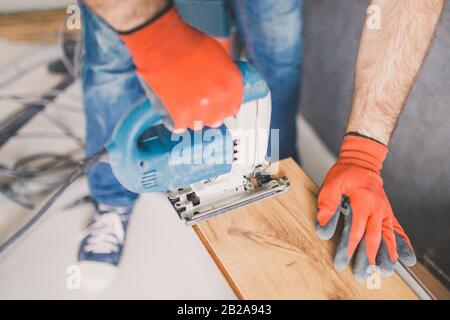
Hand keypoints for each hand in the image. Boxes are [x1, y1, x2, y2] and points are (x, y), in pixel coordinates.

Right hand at [121, 6, 242, 130]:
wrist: (163, 43)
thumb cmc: (186, 42)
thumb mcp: (217, 53)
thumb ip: (223, 73)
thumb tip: (222, 83)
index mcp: (232, 82)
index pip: (234, 106)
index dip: (223, 107)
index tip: (217, 107)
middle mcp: (220, 98)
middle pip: (217, 118)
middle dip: (209, 114)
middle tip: (198, 106)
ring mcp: (201, 109)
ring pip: (199, 125)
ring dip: (192, 119)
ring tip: (184, 106)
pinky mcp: (181, 115)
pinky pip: (180, 127)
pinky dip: (176, 122)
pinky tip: (173, 113)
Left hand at [315, 134, 415, 281]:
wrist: (362, 161)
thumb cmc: (346, 173)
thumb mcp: (331, 185)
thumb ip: (327, 205)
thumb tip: (323, 227)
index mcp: (363, 201)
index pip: (356, 229)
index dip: (349, 247)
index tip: (343, 260)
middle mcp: (377, 209)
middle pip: (374, 238)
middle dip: (368, 257)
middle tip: (364, 273)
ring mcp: (384, 212)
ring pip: (388, 237)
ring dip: (387, 254)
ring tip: (386, 271)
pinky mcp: (387, 213)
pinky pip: (397, 230)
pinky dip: (401, 244)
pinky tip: (405, 257)